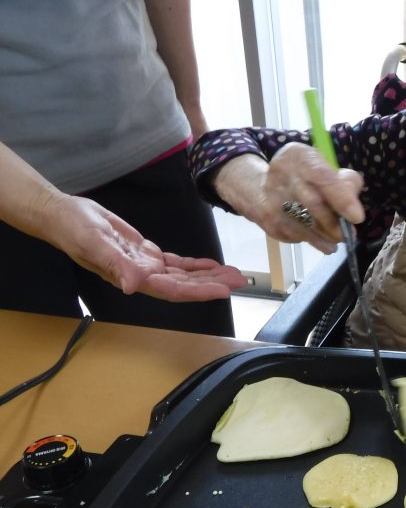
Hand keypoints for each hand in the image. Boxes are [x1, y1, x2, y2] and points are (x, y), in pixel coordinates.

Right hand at [47, 195, 246, 301]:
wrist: (62, 215)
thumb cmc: (74, 230)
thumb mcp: (94, 244)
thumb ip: (115, 265)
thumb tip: (133, 286)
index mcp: (134, 278)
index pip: (173, 290)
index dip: (199, 292)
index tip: (223, 290)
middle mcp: (143, 276)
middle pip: (185, 285)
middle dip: (213, 284)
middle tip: (240, 281)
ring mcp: (145, 266)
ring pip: (184, 275)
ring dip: (209, 276)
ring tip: (234, 274)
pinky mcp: (146, 253)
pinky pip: (176, 263)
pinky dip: (195, 265)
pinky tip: (212, 265)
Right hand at [253, 143, 366, 253]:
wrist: (261, 187)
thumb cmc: (304, 177)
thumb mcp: (325, 167)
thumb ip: (345, 181)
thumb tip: (353, 209)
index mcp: (299, 156)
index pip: (322, 176)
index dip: (341, 198)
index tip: (357, 217)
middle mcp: (282, 174)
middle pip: (313, 203)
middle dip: (334, 224)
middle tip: (347, 234)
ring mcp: (271, 198)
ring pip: (304, 225)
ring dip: (325, 237)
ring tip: (335, 239)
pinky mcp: (267, 221)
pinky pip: (295, 236)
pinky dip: (311, 240)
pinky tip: (316, 237)